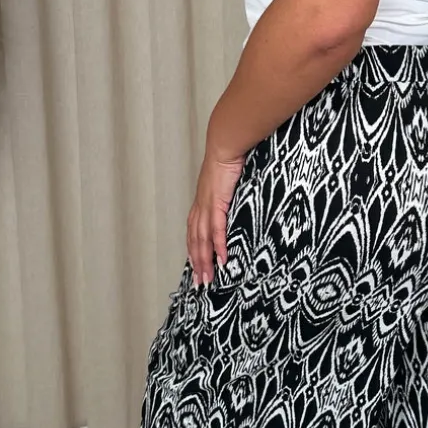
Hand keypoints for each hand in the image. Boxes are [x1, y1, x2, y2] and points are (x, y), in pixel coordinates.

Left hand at [187, 149, 244, 285]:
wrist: (225, 145)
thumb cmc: (228, 160)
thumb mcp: (225, 183)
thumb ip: (227, 196)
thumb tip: (234, 204)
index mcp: (201, 203)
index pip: (194, 232)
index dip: (194, 251)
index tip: (197, 267)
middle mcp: (200, 207)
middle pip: (195, 241)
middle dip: (197, 263)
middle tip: (201, 282)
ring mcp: (207, 206)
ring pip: (203, 240)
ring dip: (205, 260)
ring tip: (209, 277)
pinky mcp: (217, 203)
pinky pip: (217, 229)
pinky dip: (218, 246)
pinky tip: (222, 259)